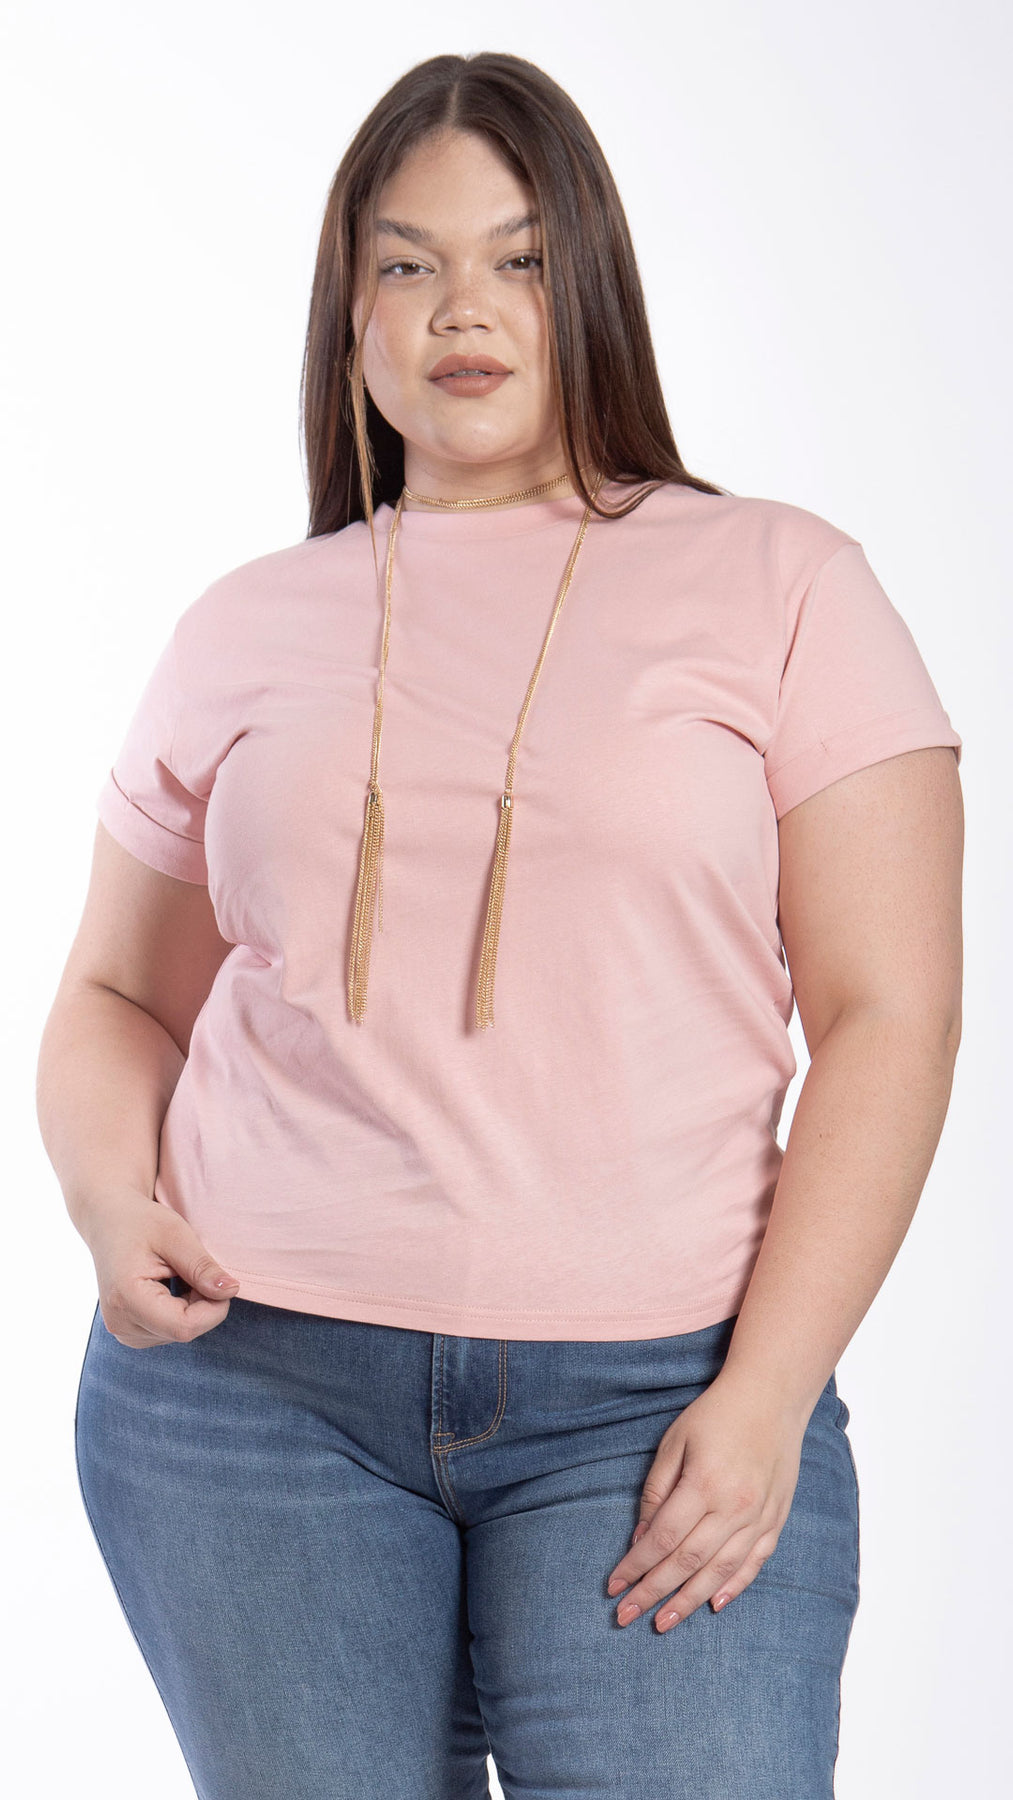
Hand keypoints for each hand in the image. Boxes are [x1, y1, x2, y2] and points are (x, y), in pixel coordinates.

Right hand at [83, 1187, 240, 1347]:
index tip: (219, 1280)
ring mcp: (122, 1332)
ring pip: (180, 1332)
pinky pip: (170, 1331)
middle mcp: (120, 1323)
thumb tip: (231, 1291)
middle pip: (184, 1330)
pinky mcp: (130, 1333)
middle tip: (195, 1268)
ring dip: (193, 1307)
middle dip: (204, 1303)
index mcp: (126, 1298)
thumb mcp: (176, 1234)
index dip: (213, 1308)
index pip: (184, 1326)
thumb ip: (202, 1266)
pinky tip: (171, 1286)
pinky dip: (181, 1311)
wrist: (108, 1222)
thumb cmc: (140, 1222)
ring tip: (177, 1273)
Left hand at [605, 1372, 808, 1630]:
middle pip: (687, 1562)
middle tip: (625, 1616)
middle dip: (653, 1592)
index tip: (614, 1586)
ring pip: (720, 1571)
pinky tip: (714, 1604)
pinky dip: (734, 1586)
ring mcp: (759, 1516)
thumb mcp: (675, 1442)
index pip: (662, 1538)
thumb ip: (656, 1490)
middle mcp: (734, 1506)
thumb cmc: (716, 1415)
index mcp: (704, 1484)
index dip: (635, 1566)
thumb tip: (641, 1538)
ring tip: (664, 1622)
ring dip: (689, 1600)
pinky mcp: (776, 1518)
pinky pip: (754, 1562)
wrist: (772, 1396)